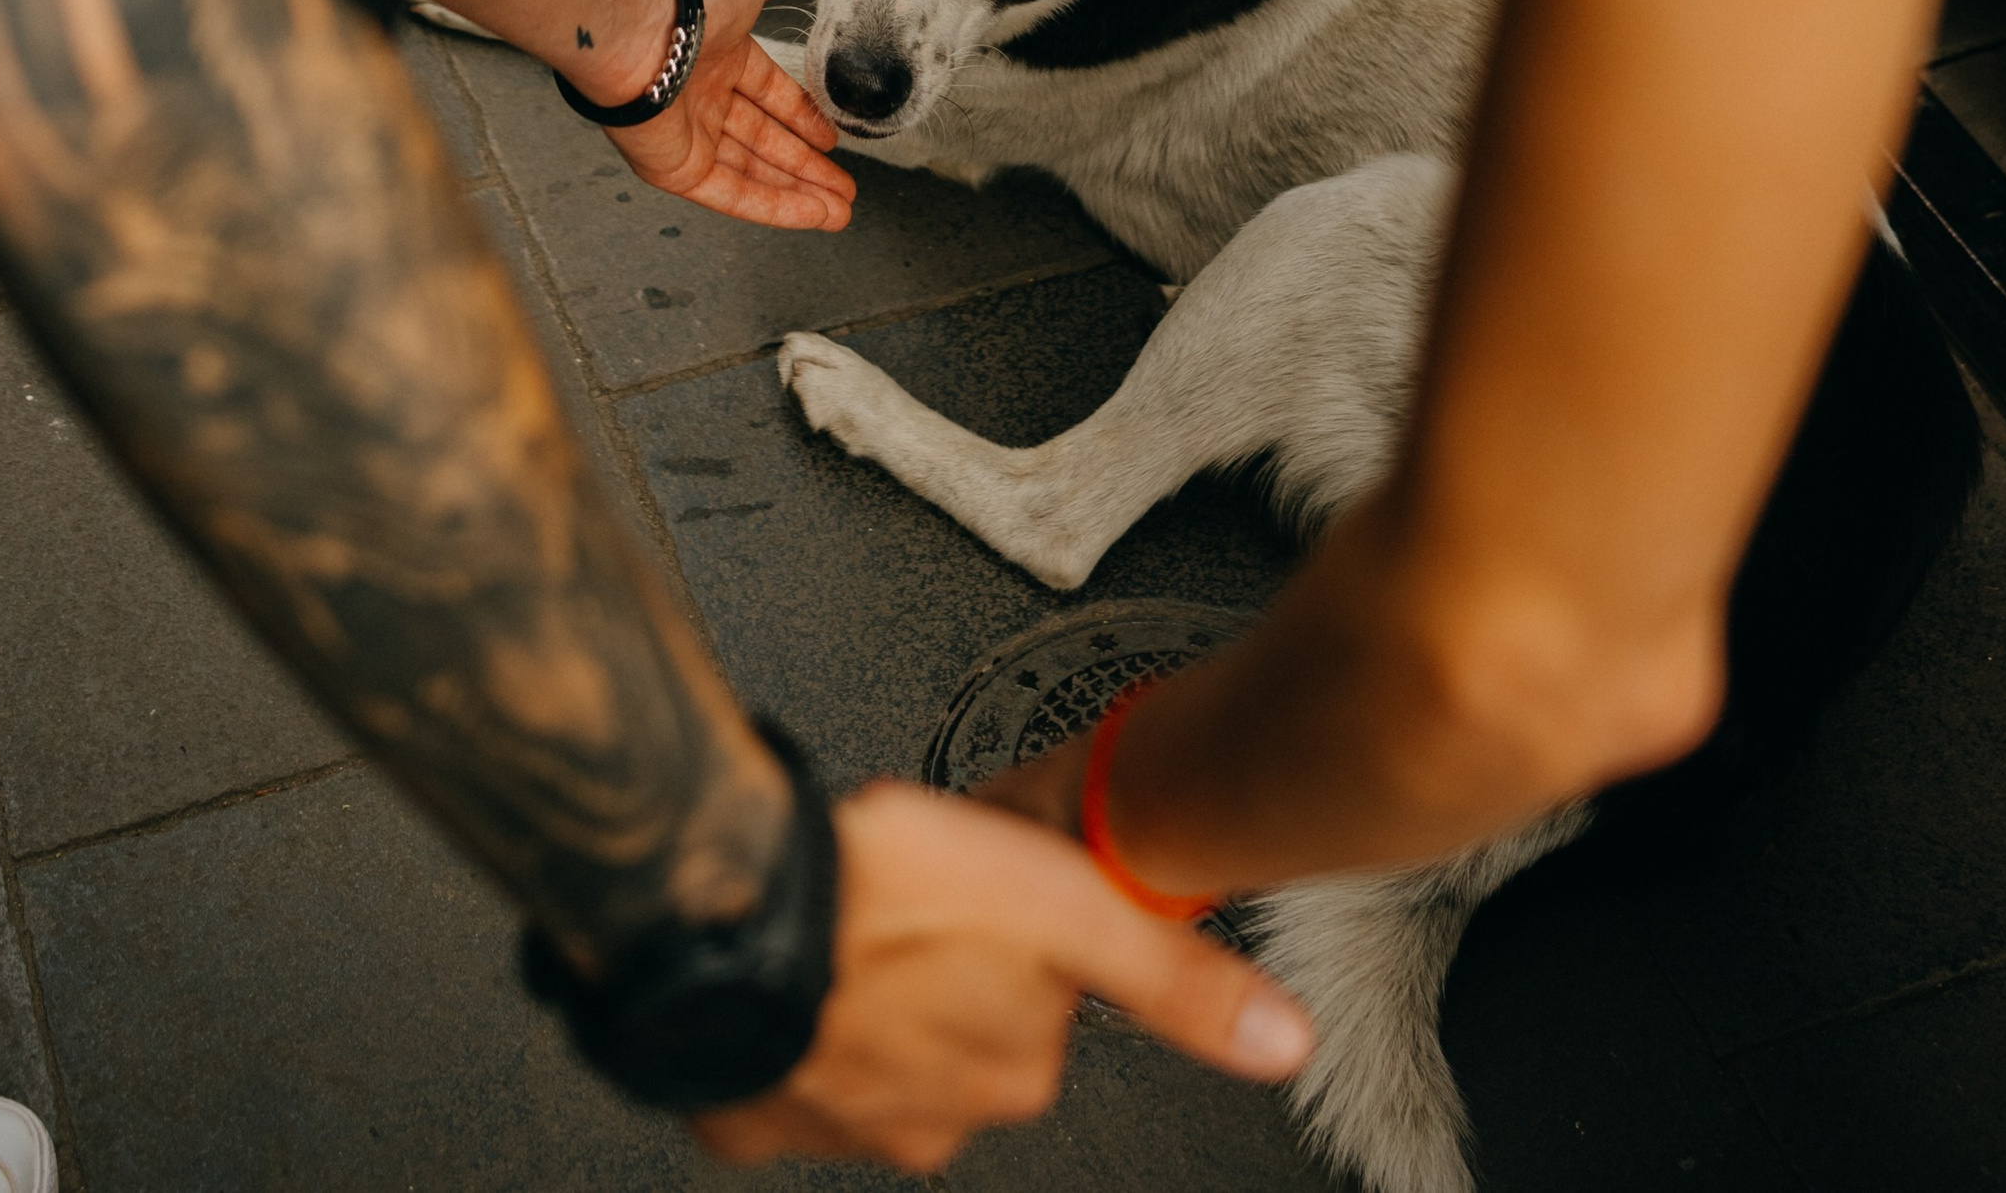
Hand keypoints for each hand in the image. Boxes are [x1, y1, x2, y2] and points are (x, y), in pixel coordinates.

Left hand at [601, 0, 854, 232]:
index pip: (768, 94)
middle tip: (843, 187)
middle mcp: (700, 97)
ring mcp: (687, 135)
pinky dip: (775, 208)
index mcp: (718, 55)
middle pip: (764, 140)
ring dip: (800, 194)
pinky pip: (732, 194)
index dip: (802, 117)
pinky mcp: (675, 170)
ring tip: (840, 211)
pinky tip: (813, 214)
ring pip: (753, 173)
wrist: (643, 24)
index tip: (829, 138)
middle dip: (806, 166)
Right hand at [694, 784, 1307, 1172]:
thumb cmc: (884, 888)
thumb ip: (1176, 979)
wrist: (720, 906)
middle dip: (937, 968)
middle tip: (909, 889)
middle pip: (955, 1027)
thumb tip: (1285, 1043)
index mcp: (1011, 1067)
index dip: (1014, 928)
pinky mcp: (748, 1111)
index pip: (1037, 1003)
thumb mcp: (1067, 905)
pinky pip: (783, 1066)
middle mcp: (932, 1114)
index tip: (984, 884)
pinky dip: (788, 1022)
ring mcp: (836, 1120)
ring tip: (847, 914)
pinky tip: (788, 965)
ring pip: (870, 1048)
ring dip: (862, 993)